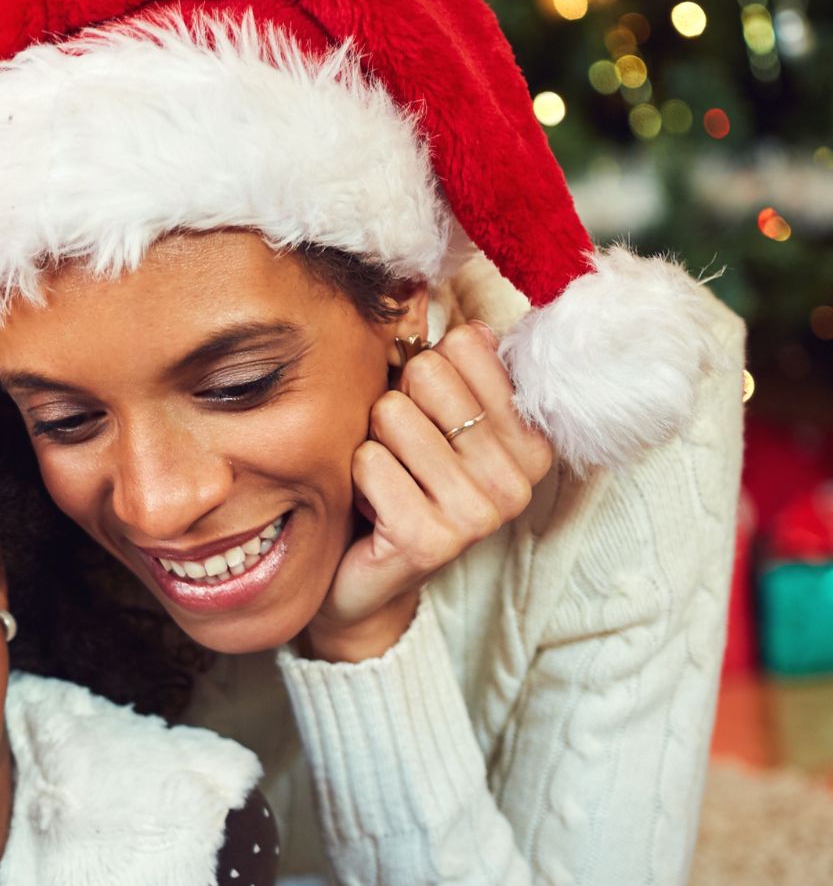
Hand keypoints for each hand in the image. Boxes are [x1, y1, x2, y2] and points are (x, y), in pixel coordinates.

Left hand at [307, 323, 555, 663]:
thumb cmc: (396, 486)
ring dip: (371, 445)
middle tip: (399, 456)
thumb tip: (440, 304)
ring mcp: (481, 511)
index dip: (424, 371)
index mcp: (530, 438)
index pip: (467, 345)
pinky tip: (372, 511)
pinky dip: (355, 478)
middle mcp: (519, 476)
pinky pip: (368, 461)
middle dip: (393, 408)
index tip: (428, 418)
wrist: (366, 582)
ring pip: (392, 415)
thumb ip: (445, 365)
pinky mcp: (433, 539)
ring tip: (386, 483)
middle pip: (426, 374)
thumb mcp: (427, 419)